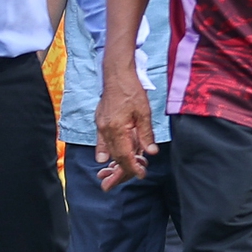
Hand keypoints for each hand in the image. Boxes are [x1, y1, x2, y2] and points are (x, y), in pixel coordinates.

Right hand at [94, 68, 156, 188]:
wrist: (116, 75)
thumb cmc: (132, 91)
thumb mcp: (144, 113)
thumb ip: (146, 134)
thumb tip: (151, 152)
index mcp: (117, 129)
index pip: (124, 155)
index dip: (132, 168)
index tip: (140, 175)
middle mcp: (106, 130)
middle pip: (115, 156)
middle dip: (123, 169)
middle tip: (131, 176)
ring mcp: (101, 126)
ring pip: (108, 150)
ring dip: (115, 161)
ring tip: (118, 172)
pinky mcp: (100, 121)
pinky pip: (101, 141)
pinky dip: (103, 151)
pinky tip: (103, 159)